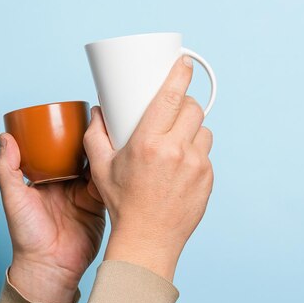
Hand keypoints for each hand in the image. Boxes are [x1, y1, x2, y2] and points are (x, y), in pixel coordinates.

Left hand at [0, 133, 105, 302]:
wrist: (50, 267)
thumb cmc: (27, 236)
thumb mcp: (13, 198)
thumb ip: (7, 169)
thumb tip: (4, 137)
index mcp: (45, 179)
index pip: (56, 150)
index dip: (64, 135)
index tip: (73, 117)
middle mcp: (65, 184)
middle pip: (79, 155)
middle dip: (88, 139)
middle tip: (98, 120)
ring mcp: (83, 193)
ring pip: (95, 165)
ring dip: (102, 152)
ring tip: (111, 133)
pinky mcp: (98, 204)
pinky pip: (107, 183)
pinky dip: (112, 170)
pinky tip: (119, 156)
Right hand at [84, 56, 213, 280]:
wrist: (148, 240)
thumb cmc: (123, 204)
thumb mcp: (102, 168)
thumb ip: (95, 135)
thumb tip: (98, 111)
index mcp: (148, 144)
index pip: (171, 97)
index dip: (180, 75)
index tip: (185, 62)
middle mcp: (176, 152)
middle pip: (192, 109)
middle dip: (184, 103)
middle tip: (172, 110)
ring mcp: (196, 166)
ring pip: (203, 130)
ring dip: (192, 129)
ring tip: (176, 141)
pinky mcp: (208, 179)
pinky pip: (206, 154)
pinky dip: (196, 153)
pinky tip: (181, 165)